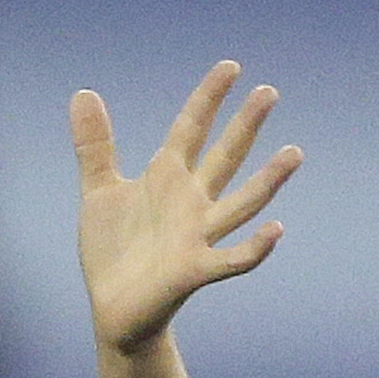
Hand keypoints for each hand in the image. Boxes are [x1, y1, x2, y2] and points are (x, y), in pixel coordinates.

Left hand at [75, 62, 298, 354]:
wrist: (112, 310)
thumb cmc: (112, 252)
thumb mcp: (98, 190)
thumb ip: (94, 145)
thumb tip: (83, 92)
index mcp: (167, 178)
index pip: (192, 128)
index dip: (209, 97)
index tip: (231, 67)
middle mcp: (190, 202)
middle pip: (224, 156)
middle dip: (245, 125)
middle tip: (269, 91)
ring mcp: (196, 236)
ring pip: (241, 204)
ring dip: (268, 181)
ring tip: (295, 153)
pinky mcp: (194, 271)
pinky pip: (232, 259)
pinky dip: (255, 248)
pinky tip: (276, 230)